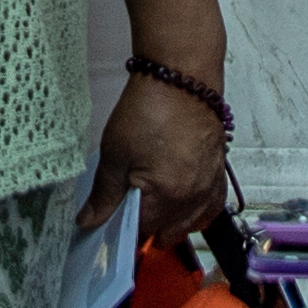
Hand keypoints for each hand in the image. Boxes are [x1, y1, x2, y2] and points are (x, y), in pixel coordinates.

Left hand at [97, 66, 231, 221]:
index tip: (113, 220)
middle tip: (130, 216)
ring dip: (175, 225)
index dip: (124, 227)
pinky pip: (213, 204)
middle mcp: (194, 196)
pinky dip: (199, 211)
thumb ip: (104, 194)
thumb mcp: (115, 153)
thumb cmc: (150, 108)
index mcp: (167, 195)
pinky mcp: (218, 169)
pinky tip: (187, 208)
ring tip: (156, 216)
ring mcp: (210, 183)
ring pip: (193, 222)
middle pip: (170, 231)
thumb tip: (89, 221)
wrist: (181, 76)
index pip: (142, 230)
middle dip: (150, 230)